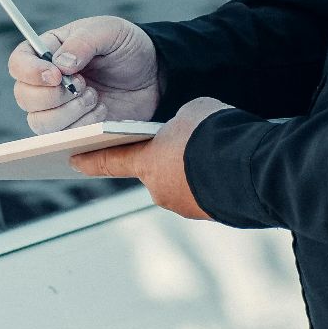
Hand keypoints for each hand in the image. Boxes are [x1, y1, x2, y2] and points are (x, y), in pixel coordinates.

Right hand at [9, 15, 159, 133]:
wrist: (154, 75)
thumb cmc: (126, 46)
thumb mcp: (109, 31)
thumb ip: (83, 42)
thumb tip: (60, 64)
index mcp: (48, 52)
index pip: (18, 63)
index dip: (29, 72)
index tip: (55, 75)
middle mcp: (46, 82)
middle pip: (24, 97)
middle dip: (54, 95)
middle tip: (83, 84)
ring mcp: (58, 108)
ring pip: (40, 122)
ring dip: (68, 112)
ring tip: (94, 97)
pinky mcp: (74, 129)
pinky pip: (63, 138)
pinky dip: (83, 126)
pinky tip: (102, 111)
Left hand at [69, 96, 231, 219]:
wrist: (254, 168)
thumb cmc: (216, 133)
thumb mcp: (191, 113)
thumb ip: (178, 126)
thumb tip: (186, 137)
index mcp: (147, 163)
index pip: (110, 161)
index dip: (91, 159)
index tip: (73, 161)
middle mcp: (161, 191)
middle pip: (155, 170)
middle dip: (167, 157)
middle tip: (187, 140)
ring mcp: (188, 206)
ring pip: (183, 182)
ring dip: (192, 169)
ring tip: (216, 152)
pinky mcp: (214, 214)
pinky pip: (206, 191)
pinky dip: (212, 179)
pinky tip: (228, 166)